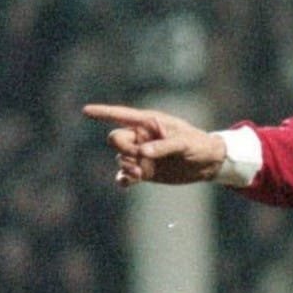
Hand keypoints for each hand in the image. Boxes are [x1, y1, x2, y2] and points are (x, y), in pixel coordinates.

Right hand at [82, 103, 226, 186]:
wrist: (207, 163)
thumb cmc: (198, 144)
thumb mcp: (184, 143)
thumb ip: (163, 147)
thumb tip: (142, 153)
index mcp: (149, 122)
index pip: (121, 115)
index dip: (103, 112)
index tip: (85, 110)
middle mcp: (141, 137)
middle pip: (116, 139)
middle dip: (122, 147)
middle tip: (138, 157)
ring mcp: (141, 154)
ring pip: (121, 158)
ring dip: (126, 166)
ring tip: (140, 173)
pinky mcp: (144, 171)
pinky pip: (125, 175)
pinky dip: (123, 179)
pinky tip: (127, 182)